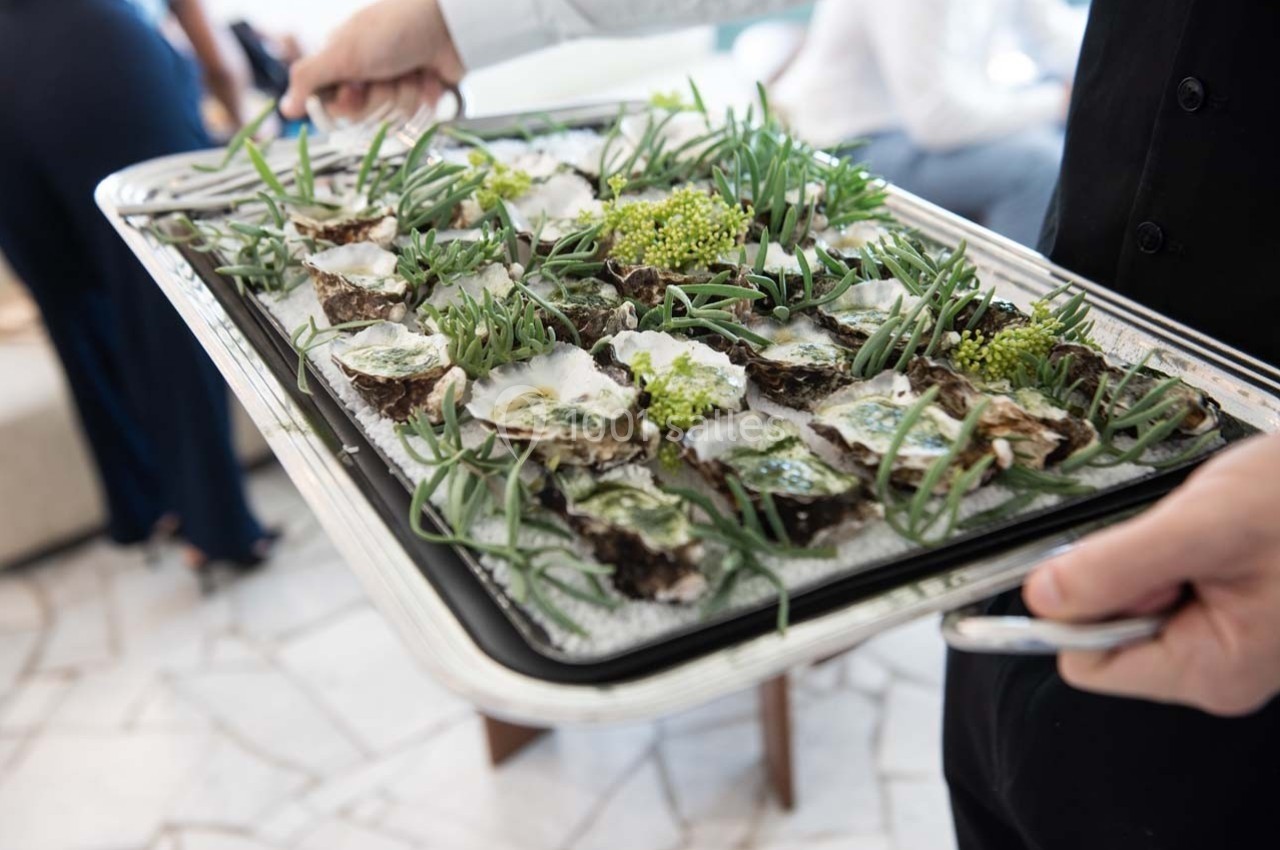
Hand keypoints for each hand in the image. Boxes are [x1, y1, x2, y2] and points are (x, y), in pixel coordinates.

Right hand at [281, 0, 463, 120]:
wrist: (448, 23)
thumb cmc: (392, 31)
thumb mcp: (343, 52)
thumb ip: (309, 78)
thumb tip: (285, 108)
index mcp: (342, 62)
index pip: (334, 108)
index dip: (348, 106)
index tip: (355, 90)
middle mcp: (367, 74)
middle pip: (366, 116)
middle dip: (381, 97)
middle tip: (389, 73)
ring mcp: (396, 82)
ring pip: (395, 116)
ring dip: (407, 93)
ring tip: (414, 69)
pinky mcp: (423, 90)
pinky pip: (420, 113)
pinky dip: (427, 94)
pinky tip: (430, 75)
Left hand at [1024, 433, 1279, 716]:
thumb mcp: (1205, 525)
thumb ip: (1117, 567)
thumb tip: (1042, 599)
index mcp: (1213, 672)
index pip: (1088, 665)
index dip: (1081, 608)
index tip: (1113, 560)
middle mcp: (1218, 670)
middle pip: (1107, 633)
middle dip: (1124, 577)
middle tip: (1180, 539)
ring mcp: (1225, 641)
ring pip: (1131, 603)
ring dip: (1151, 559)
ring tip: (1207, 532)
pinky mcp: (1227, 611)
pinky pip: (1161, 585)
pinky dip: (1171, 552)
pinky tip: (1215, 534)